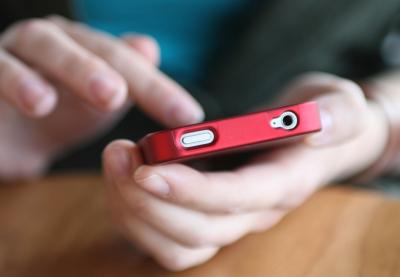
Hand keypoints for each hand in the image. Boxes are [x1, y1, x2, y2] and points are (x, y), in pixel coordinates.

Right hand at [0, 16, 202, 179]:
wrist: (8, 134)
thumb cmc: (57, 114)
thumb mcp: (96, 103)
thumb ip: (126, 79)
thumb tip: (149, 47)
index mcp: (83, 49)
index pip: (124, 62)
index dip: (156, 87)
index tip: (186, 116)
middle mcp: (48, 44)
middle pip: (77, 46)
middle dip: (93, 68)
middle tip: (114, 95)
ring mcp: (9, 55)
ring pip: (24, 50)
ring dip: (36, 74)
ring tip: (46, 102)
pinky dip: (5, 83)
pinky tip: (27, 103)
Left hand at [103, 73, 388, 270]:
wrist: (310, 137)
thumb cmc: (320, 117)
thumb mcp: (340, 102)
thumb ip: (338, 114)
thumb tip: (314, 129)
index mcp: (284, 183)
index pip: (236, 199)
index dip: (191, 191)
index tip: (146, 168)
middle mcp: (254, 213)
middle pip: (198, 232)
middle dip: (150, 200)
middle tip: (117, 154)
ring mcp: (229, 220)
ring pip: (175, 246)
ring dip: (135, 212)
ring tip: (115, 162)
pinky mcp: (208, 216)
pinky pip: (164, 237)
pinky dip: (135, 214)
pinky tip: (122, 177)